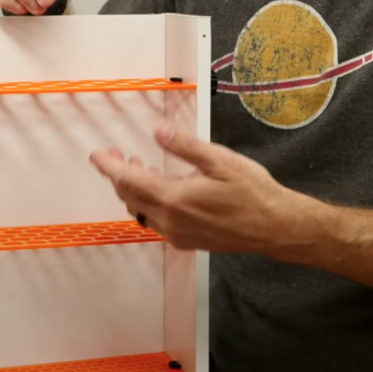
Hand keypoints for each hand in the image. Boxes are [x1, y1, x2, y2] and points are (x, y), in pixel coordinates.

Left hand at [89, 121, 322, 256]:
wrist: (274, 227)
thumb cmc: (252, 192)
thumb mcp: (220, 160)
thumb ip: (185, 146)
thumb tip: (158, 130)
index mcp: (175, 198)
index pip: (129, 181)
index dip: (110, 167)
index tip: (97, 155)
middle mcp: (171, 221)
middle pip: (130, 198)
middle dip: (119, 176)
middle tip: (119, 155)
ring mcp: (178, 234)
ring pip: (142, 211)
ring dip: (134, 190)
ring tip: (139, 167)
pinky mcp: (187, 241)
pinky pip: (156, 222)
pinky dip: (149, 203)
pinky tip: (160, 189)